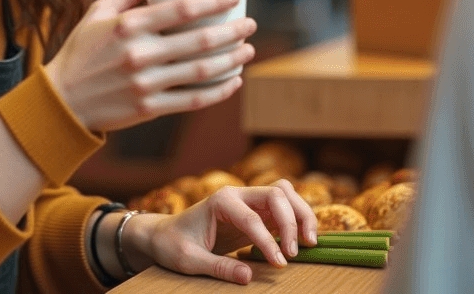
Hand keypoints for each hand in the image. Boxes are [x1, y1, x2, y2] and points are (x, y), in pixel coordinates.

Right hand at [43, 0, 255, 132]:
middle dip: (233, 30)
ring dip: (232, 59)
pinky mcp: (149, 109)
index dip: (213, 1)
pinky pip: (193, 100)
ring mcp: (145, 83)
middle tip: (250, 24)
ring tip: (248, 50)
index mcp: (128, 25)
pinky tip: (233, 80)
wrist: (62, 101)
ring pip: (201, 71)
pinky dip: (218, 91)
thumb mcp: (97, 13)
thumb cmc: (81, 51)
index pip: (181, 8)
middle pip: (199, 40)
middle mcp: (139, 53)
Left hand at [123, 181, 317, 284]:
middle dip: (291, 221)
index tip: (279, 265)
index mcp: (220, 201)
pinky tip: (303, 239)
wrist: (163, 234)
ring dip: (300, 214)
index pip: (252, 217)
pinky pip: (283, 207)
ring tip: (310, 242)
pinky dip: (297, 218)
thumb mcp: (189, 261)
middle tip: (294, 253)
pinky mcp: (254, 212)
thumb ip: (218, 268)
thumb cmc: (173, 245)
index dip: (268, 241)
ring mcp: (247, 201)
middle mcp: (237, 195)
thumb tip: (249, 278)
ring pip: (284, 194)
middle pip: (276, 194)